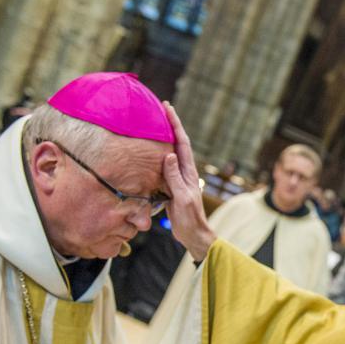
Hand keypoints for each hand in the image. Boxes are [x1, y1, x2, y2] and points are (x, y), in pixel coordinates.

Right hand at [161, 101, 215, 260]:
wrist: (193, 235)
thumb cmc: (189, 219)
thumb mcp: (181, 198)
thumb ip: (174, 178)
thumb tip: (168, 154)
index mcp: (188, 172)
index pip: (181, 142)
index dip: (175, 124)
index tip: (167, 108)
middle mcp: (184, 172)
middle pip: (177, 143)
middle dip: (170, 125)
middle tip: (160, 108)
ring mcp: (178, 179)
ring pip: (170, 153)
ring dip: (163, 138)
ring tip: (153, 124)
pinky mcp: (171, 187)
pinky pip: (164, 166)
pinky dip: (157, 155)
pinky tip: (150, 152)